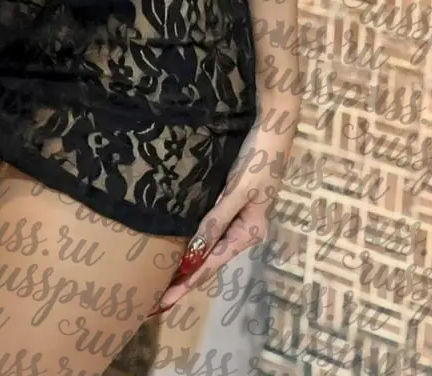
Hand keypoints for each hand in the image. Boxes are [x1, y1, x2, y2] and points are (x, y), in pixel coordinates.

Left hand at [147, 100, 299, 316]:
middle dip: (186, 281)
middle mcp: (243, 231)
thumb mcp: (237, 192)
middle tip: (158, 300)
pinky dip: (196, 243)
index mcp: (248, 234)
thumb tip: (195, 251)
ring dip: (190, 264)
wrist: (273, 130)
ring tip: (166, 281)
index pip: (211, 264)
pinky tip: (184, 248)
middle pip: (209, 261)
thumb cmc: (258, 161)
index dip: (187, 283)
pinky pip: (211, 230)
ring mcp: (239, 218)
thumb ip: (216, 221)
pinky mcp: (233, 203)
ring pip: (209, 247)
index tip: (166, 301)